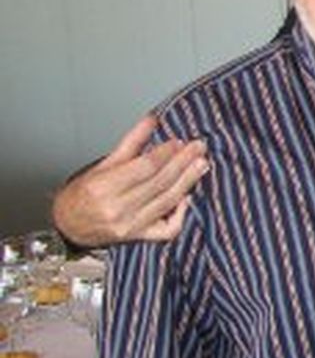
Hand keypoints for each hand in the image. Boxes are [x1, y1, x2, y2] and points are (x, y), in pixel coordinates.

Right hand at [52, 116, 207, 247]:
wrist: (70, 226)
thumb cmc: (82, 195)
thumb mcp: (101, 166)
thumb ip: (130, 143)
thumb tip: (152, 120)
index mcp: (103, 188)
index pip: (144, 168)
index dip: (164, 153)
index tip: (178, 142)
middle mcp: (118, 209)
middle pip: (159, 183)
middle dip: (183, 163)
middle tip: (199, 147)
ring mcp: (131, 226)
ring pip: (168, 202)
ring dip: (188, 181)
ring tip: (201, 164)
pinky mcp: (140, 237)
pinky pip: (168, 229)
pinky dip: (182, 213)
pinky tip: (188, 196)